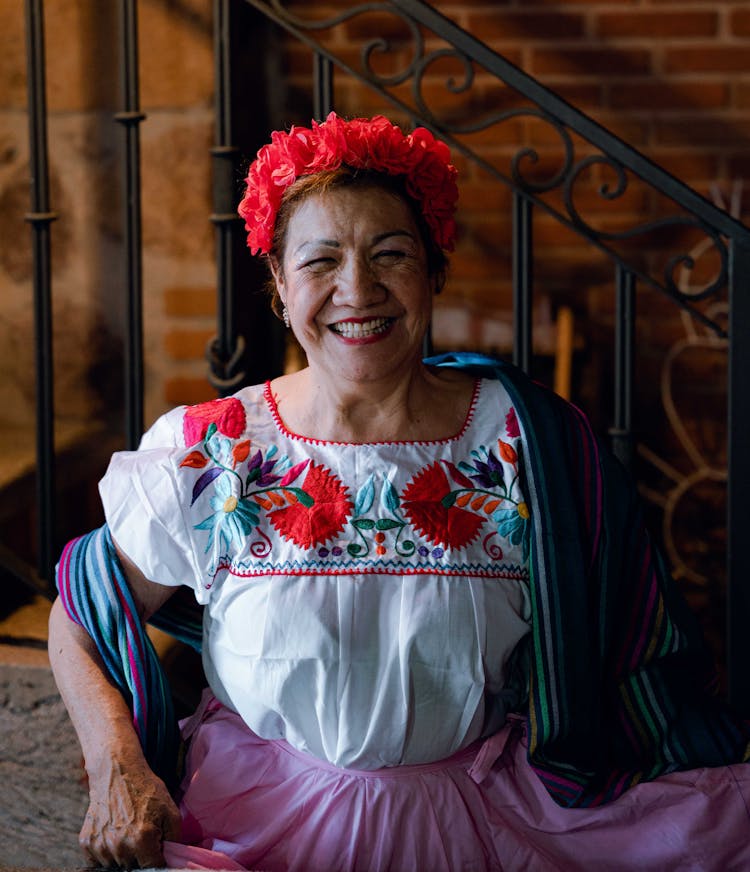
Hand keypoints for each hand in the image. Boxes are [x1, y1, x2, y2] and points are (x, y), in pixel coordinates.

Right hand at [80, 754, 181, 868]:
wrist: (117, 773)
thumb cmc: (146, 790)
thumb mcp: (170, 810)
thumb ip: (175, 839)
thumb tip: (173, 859)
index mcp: (141, 839)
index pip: (152, 868)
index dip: (158, 860)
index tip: (158, 850)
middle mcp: (119, 846)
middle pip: (133, 868)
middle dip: (142, 857)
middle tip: (144, 836)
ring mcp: (100, 846)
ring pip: (116, 866)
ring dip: (125, 856)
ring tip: (129, 832)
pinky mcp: (87, 843)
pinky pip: (99, 861)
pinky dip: (108, 853)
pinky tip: (115, 833)